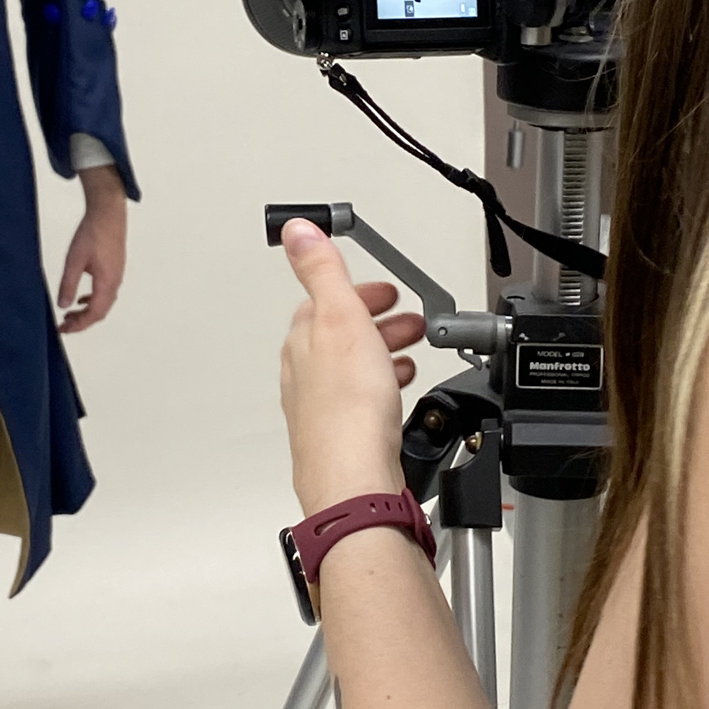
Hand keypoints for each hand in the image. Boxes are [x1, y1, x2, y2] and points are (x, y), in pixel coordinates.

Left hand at [59, 164, 126, 332]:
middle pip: (100, 312)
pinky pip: (105, 293)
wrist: (108, 213)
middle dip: (82, 322)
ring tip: (69, 315)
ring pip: (103, 303)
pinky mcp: (114, 269)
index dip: (79, 325)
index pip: (94, 314)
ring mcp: (116, 276)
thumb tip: (63, 306)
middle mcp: (114, 282)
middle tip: (64, 326)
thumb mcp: (74, 260)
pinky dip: (92, 301)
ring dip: (87, 312)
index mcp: (106, 283)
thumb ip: (68, 285)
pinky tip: (81, 299)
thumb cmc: (92, 233)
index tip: (63, 330)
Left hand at [278, 219, 425, 513]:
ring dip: (383, 354)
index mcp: (303, 341)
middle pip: (341, 336)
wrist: (355, 479)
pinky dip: (383, 386)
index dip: (360, 292)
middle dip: (377, 322)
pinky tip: (400, 394)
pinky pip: (363, 400)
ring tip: (412, 354)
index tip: (386, 290)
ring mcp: (321, 408)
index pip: (324, 302)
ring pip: (353, 369)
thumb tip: (296, 229)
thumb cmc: (346, 408)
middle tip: (410, 321)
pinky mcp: (342, 436)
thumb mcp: (339, 318)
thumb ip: (321, 270)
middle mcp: (305, 374)